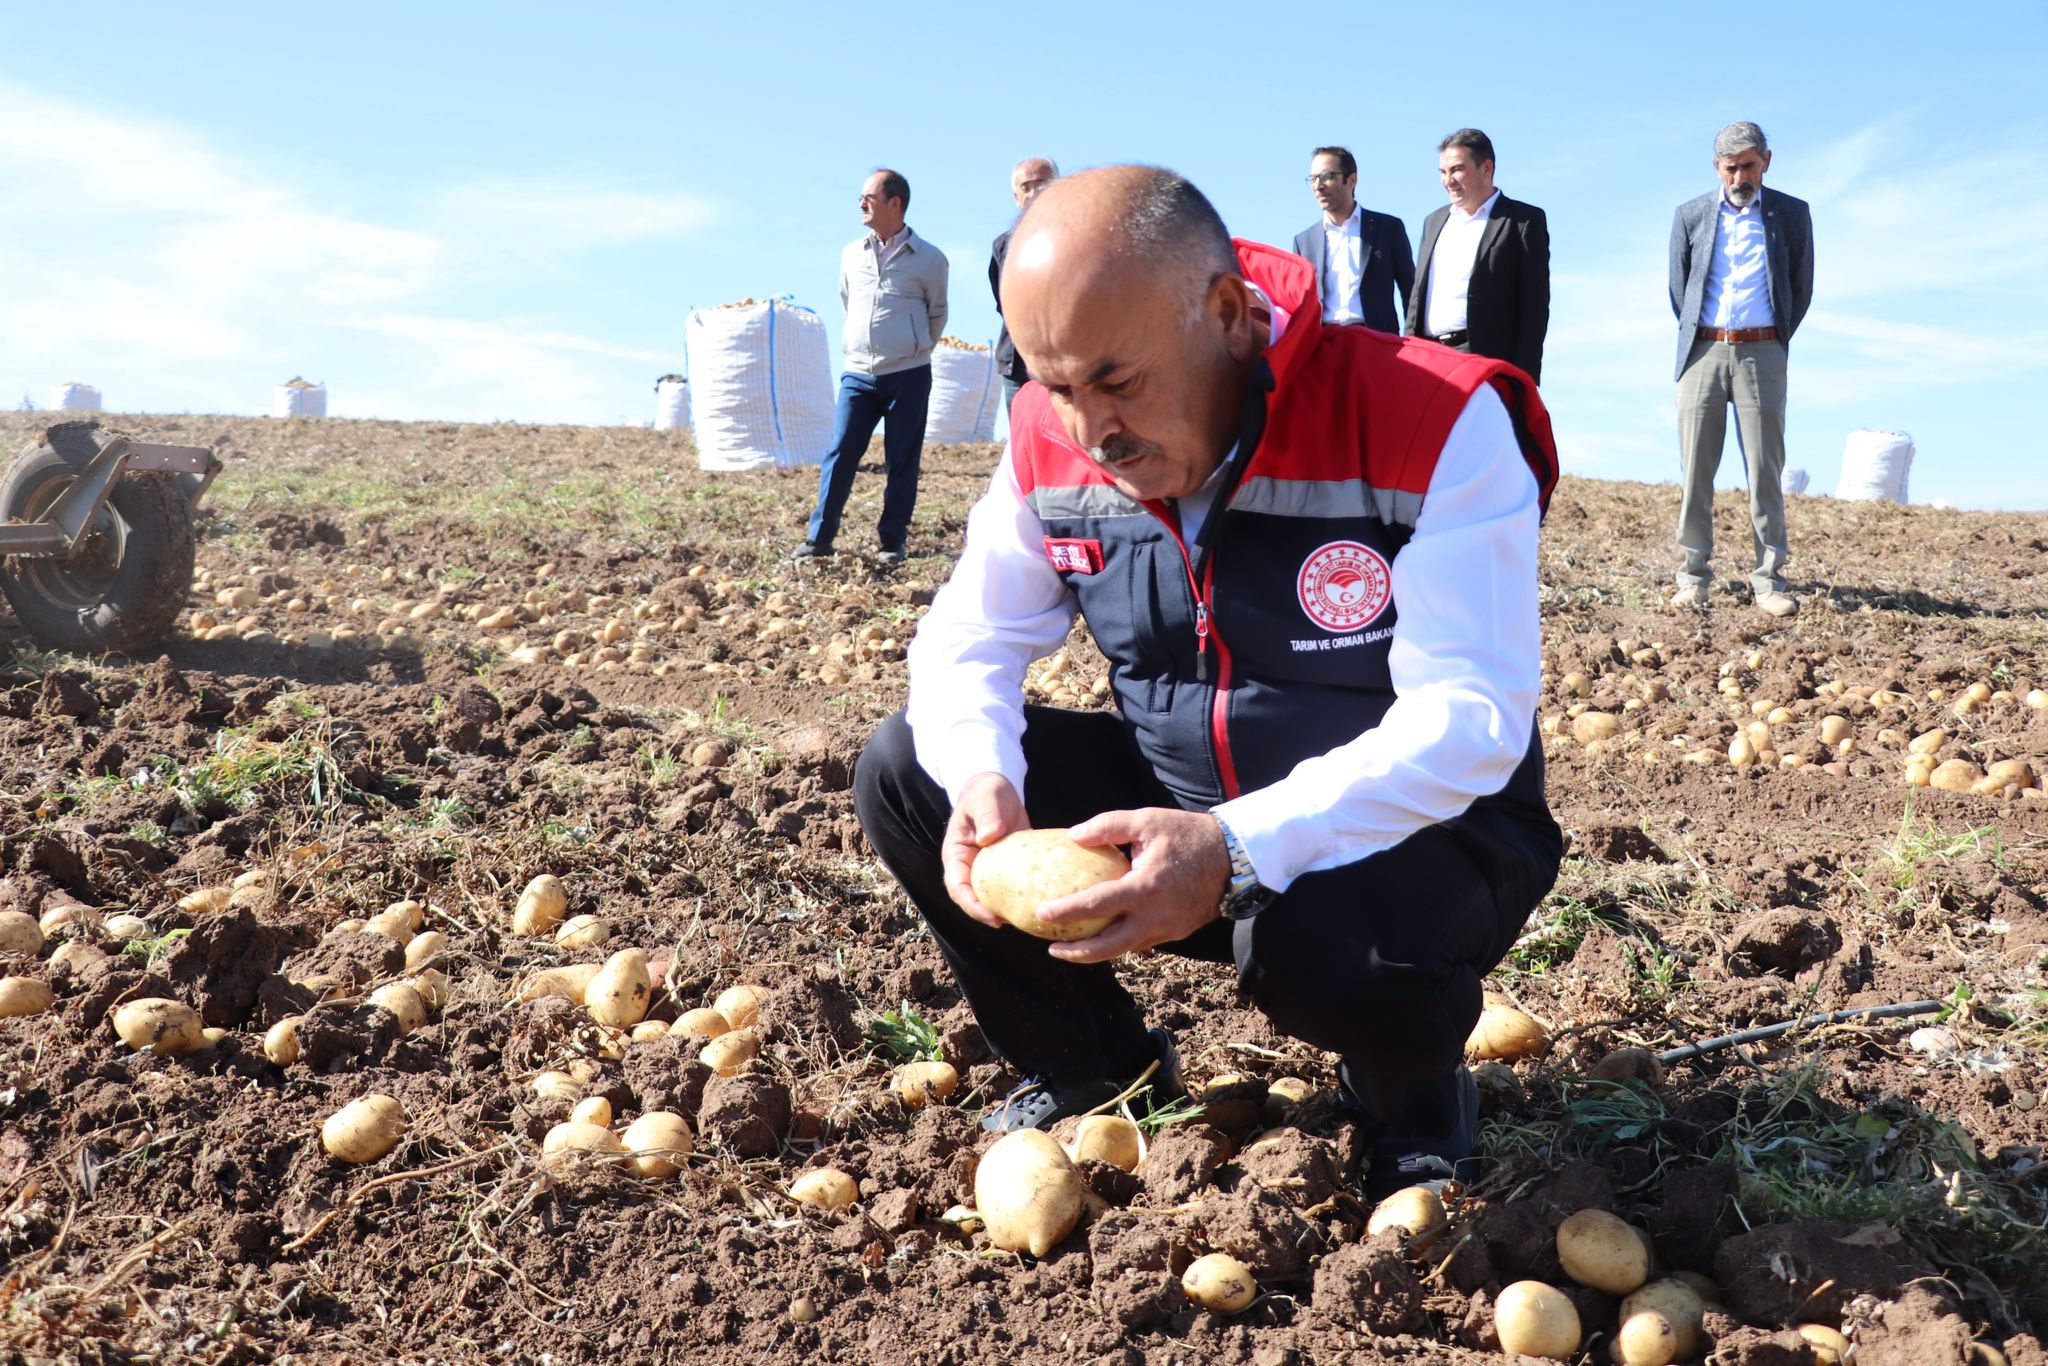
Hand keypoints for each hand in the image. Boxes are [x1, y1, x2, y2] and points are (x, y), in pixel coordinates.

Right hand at [941, 772, 1028, 929]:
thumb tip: (990, 837)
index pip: (957, 888)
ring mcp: (987, 871)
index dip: (972, 906)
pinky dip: (1021, 897)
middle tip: (1015, 923)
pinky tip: (1040, 902)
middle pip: (974, 900)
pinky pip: (1010, 888)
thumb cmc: (986, 793)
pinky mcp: (1006, 869)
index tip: (993, 918)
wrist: (997, 791)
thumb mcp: (986, 799)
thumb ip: (988, 816)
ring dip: (1007, 910)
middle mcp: (969, 868)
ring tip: (1029, 919)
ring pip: (992, 898)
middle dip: (990, 915)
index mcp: (956, 855)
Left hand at [1038, 807, 1230, 963]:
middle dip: (1076, 954)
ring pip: (1125, 949)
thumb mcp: (1147, 820)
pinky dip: (1120, 942)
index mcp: (1145, 887)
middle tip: (1051, 949)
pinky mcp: (1177, 932)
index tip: (1042, 913)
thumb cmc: (1187, 834)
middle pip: (1108, 947)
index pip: (1097, 905)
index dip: (1066, 912)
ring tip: (1071, 946)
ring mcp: (1168, 929)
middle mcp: (1155, 916)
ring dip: (1096, 952)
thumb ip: (1108, 826)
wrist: (1234, 857)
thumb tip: (1073, 836)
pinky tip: (1104, 934)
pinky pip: (1142, 942)